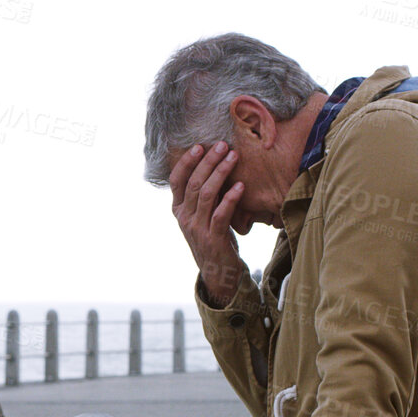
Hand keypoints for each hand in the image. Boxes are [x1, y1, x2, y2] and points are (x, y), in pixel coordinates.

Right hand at [167, 141, 244, 305]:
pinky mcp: (213, 238)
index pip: (176, 180)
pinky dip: (230, 198)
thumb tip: (215, 164)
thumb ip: (204, 194)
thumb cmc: (213, 237)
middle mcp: (184, 218)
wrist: (218, 271)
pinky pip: (220, 214)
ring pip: (205, 195)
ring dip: (220, 173)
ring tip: (234, 157)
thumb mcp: (203, 214)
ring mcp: (196, 229)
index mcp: (178, 209)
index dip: (186, 162)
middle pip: (193, 183)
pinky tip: (241, 186)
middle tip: (223, 145)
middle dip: (208, 161)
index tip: (199, 146)